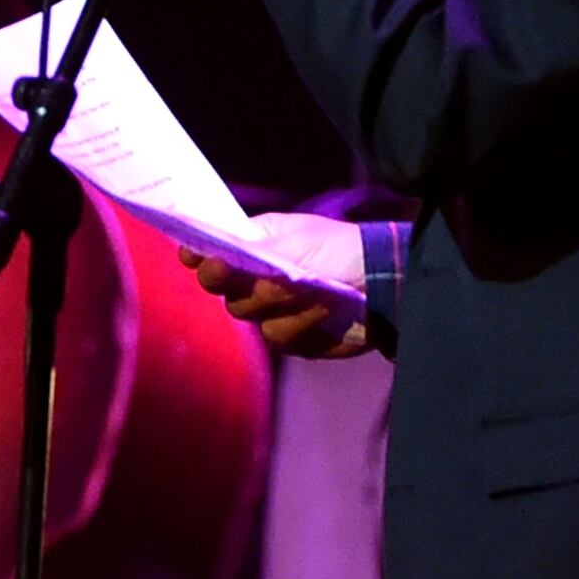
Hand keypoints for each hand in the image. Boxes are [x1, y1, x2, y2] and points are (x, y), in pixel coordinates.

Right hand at [179, 211, 372, 359]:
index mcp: (251, 246)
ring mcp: (271, 309)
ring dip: (285, 306)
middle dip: (246, 286)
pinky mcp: (291, 336)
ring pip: (252, 317)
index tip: (194, 258)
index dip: (197, 256)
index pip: (209, 251)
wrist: (384, 285)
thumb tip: (207, 254)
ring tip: (317, 293)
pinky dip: (304, 325)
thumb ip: (251, 250)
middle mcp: (254, 278)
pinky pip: (280, 338)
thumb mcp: (295, 241)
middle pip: (225, 291)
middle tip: (268, 280)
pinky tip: (325, 312)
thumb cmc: (338, 250)